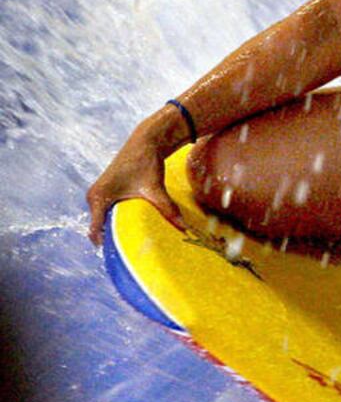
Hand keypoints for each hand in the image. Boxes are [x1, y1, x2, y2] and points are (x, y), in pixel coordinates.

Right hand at [85, 111, 188, 245]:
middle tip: (126, 258)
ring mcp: (98, 194)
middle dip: (110, 241)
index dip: (104, 245)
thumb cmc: (146, 162)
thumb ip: (167, 208)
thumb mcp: (155, 188)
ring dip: (112, 231)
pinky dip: (115, 222)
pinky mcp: (106, 192)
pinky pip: (106, 213)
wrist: (145, 141)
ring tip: (127, 248)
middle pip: (98, 227)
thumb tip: (184, 228)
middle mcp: (94, 197)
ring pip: (102, 220)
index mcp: (99, 197)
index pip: (95, 230)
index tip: (116, 260)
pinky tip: (129, 232)